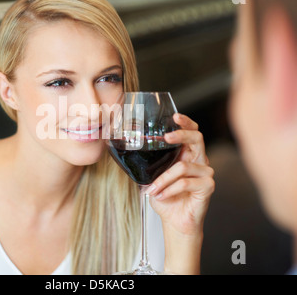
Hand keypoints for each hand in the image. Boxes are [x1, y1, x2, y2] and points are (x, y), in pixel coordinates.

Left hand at [146, 113, 214, 273]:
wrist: (174, 220)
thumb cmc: (165, 198)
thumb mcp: (152, 177)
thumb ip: (148, 164)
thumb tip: (127, 152)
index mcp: (187, 155)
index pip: (191, 132)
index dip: (185, 122)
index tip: (174, 116)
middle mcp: (199, 160)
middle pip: (197, 138)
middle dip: (181, 134)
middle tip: (166, 136)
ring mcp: (205, 173)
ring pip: (182, 166)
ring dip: (163, 179)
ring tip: (153, 190)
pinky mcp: (208, 186)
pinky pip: (185, 182)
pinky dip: (169, 189)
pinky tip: (162, 196)